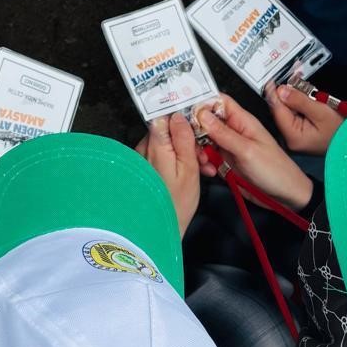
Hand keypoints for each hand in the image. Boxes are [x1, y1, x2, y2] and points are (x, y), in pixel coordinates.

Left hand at [134, 113, 202, 233]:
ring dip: (185, 152)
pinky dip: (176, 161)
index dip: (181, 117)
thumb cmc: (176, 203)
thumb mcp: (188, 168)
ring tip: (202, 168)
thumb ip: (183, 139)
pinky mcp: (145, 170)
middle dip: (187, 139)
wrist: (160, 230)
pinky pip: (162, 156)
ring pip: (167, 144)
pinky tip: (191, 174)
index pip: (163, 115)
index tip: (197, 124)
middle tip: (203, 156)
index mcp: (154, 145)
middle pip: (167, 131)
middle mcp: (143, 149)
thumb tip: (179, 115)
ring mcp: (142, 159)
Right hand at [195, 98, 313, 209]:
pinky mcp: (226, 162)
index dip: (202, 103)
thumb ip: (223, 133)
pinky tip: (208, 170)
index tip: (187, 113)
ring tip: (203, 161)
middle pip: (206, 121)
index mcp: (242, 121)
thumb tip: (202, 114)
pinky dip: (204, 162)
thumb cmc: (275, 170)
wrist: (284, 196)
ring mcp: (229, 146)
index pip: (219, 101)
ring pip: (204, 140)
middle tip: (190, 142)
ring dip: (199, 149)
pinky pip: (208, 157)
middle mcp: (234, 131)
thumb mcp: (247, 150)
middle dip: (195, 131)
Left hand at [264, 81, 342, 155]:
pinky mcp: (300, 133)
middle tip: (291, 79)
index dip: (274, 93)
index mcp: (293, 137)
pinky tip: (305, 96)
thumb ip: (299, 100)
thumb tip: (281, 90)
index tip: (273, 81)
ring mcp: (294, 137)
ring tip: (301, 86)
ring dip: (292, 97)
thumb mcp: (321, 112)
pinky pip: (294, 114)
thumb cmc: (341, 132)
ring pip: (287, 111)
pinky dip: (298, 104)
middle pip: (281, 110)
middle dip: (285, 93)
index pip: (277, 110)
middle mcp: (290, 139)